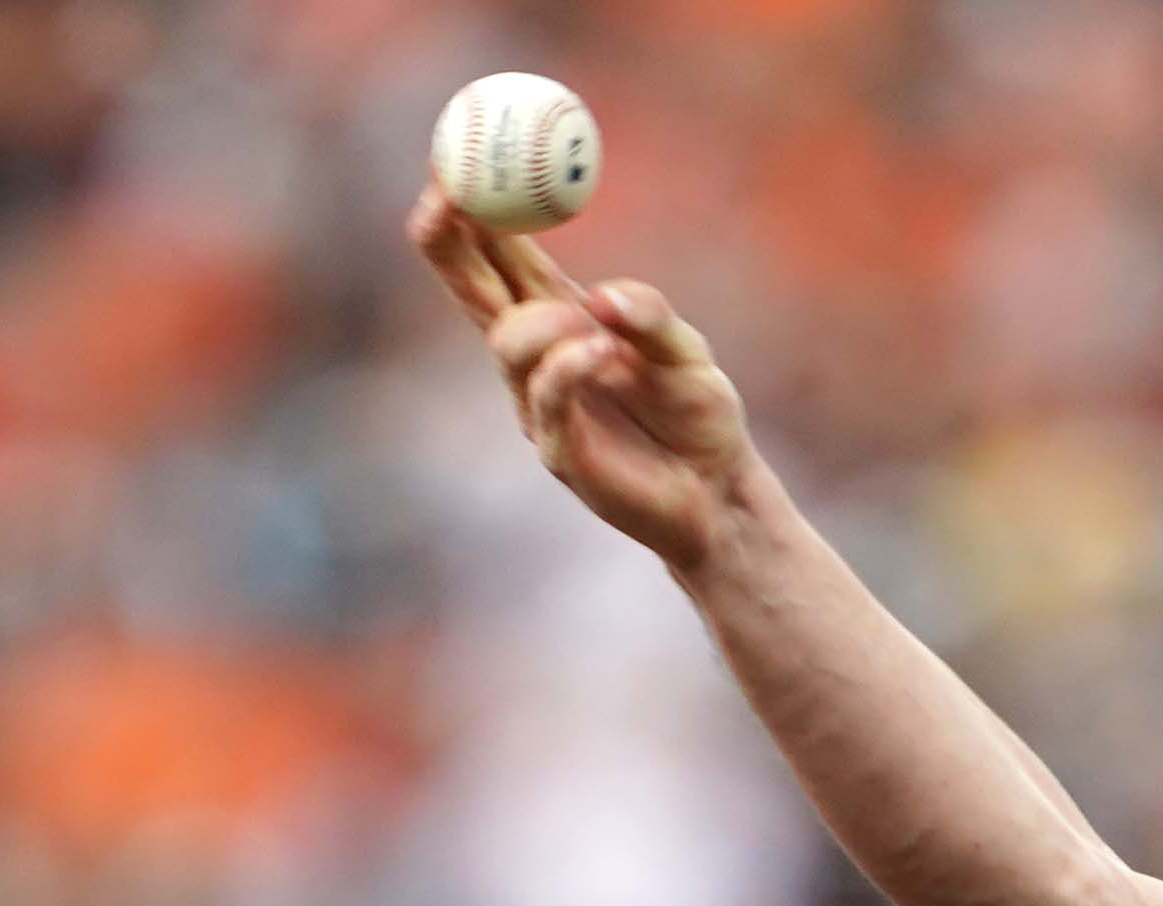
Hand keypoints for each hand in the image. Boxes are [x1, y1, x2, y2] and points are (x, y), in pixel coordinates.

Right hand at [408, 190, 759, 573]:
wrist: (717, 492)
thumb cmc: (695, 410)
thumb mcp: (683, 348)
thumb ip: (647, 315)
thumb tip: (603, 298)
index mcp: (557, 313)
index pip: (496, 252)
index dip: (468, 206)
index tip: (457, 156)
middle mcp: (535, 355)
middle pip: (469, 287)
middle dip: (447, 240)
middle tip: (445, 196)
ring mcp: (539, 403)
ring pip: (508, 343)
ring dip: (545, 321)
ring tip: (602, 333)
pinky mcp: (559, 451)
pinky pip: (547, 396)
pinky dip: (569, 367)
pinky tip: (602, 354)